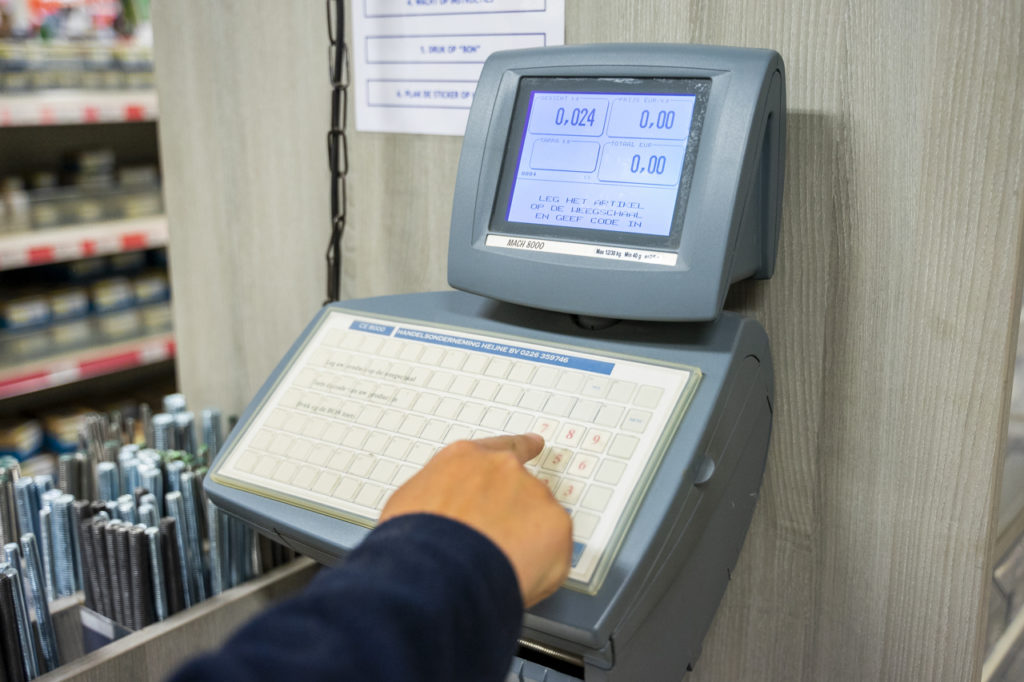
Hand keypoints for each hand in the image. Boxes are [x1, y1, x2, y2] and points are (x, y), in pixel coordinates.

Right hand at [379, 434, 571, 606]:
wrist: (437, 571)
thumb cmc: (415, 544)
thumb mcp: (409, 505)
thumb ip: (443, 498)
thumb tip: (449, 516)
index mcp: (466, 459)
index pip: (500, 447)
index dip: (520, 448)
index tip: (535, 444)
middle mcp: (504, 469)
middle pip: (521, 490)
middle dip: (513, 516)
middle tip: (495, 546)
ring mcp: (534, 494)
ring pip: (539, 522)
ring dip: (526, 543)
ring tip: (496, 569)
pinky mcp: (557, 526)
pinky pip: (554, 553)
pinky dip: (540, 569)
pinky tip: (513, 578)